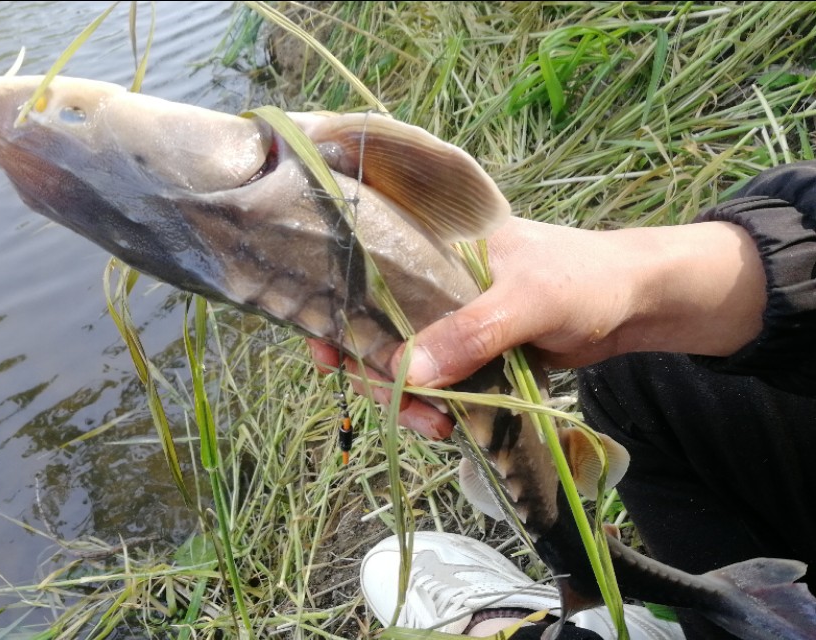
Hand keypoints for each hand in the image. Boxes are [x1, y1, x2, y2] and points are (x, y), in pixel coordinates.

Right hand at [309, 216, 766, 437]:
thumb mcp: (527, 301)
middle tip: (402, 408)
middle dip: (377, 375)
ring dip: (408, 403)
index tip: (324, 351)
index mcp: (434, 247)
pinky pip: (434, 386)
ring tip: (436, 427)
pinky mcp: (468, 356)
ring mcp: (449, 322)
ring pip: (402, 366)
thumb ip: (470, 333)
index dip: (335, 310)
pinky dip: (434, 410)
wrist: (637, 304)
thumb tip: (408, 374)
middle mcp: (430, 282)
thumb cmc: (584, 278)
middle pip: (374, 332)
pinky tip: (450, 426)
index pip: (365, 271)